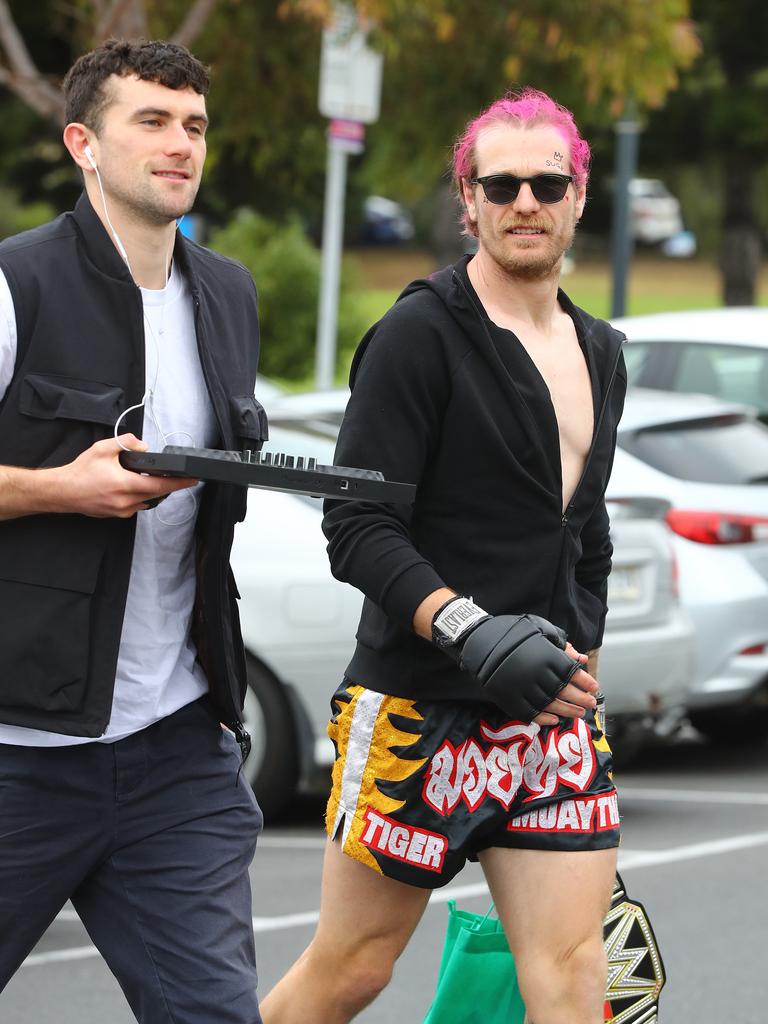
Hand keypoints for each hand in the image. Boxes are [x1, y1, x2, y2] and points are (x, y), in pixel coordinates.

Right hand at [48, 434, 197, 518]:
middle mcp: (126, 501)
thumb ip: (126, 443)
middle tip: (180, 477)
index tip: (193, 479)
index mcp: (125, 485)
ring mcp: (122, 511)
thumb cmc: (80, 471)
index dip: (179, 483)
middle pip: (158, 494)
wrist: (62, 491)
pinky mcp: (117, 515)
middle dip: (170, 485)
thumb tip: (143, 447)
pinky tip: (135, 487)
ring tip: (153, 479)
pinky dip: (140, 497)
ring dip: (153, 491)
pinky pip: (136, 506)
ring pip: (147, 501)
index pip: (160, 485)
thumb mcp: (102, 449)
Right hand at [431, 596, 588, 724]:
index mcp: (546, 656)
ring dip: (567, 711)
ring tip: (578, 713)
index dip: (586, 682)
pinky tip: (554, 719)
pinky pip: (530, 713)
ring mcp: (522, 688)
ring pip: (550, 705)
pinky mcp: (509, 699)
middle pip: (565, 692)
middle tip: (590, 704)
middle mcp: (536, 674)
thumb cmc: (512, 633)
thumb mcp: (539, 629)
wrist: (480, 641)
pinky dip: (544, 718)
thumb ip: (561, 644)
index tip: (594, 688)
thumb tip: (580, 659)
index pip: (572, 673)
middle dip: (581, 699)